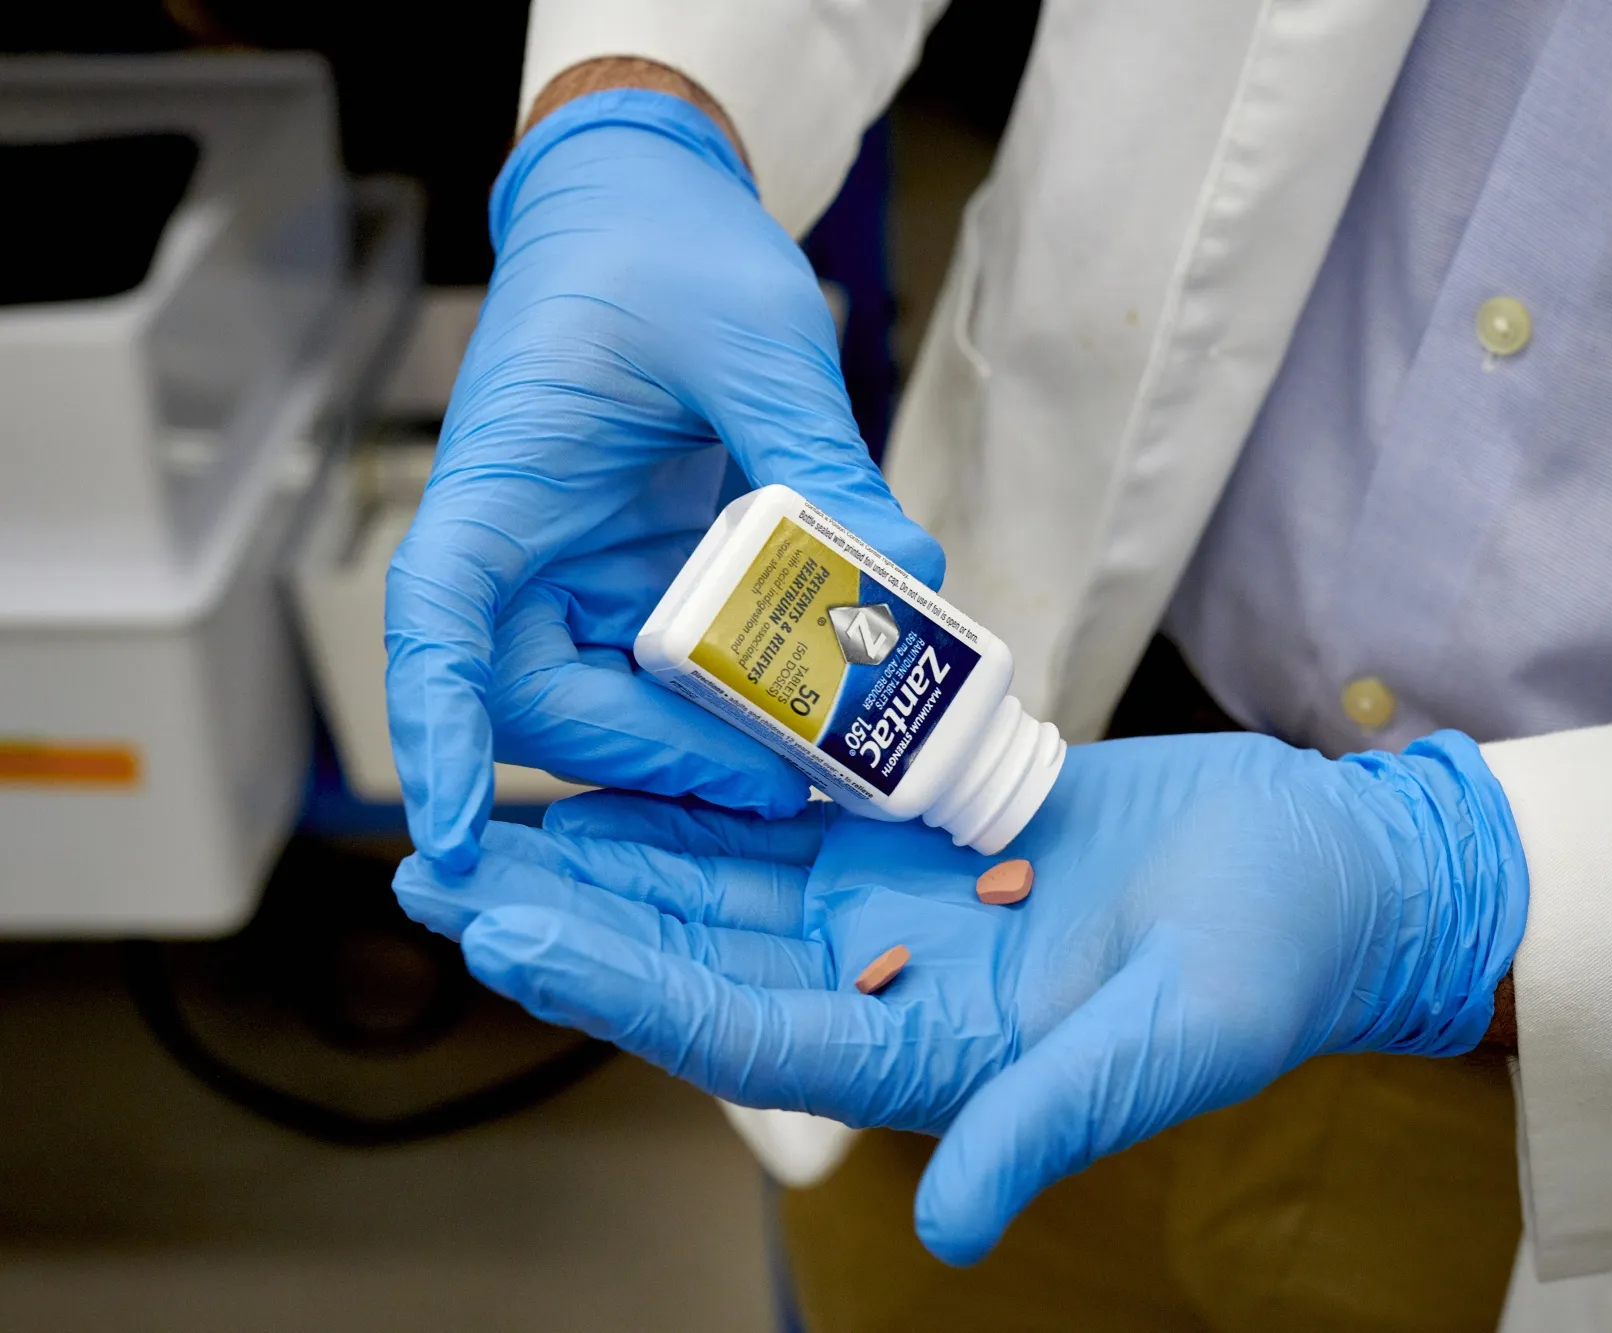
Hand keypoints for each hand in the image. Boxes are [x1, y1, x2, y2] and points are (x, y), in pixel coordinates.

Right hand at [384, 87, 943, 872]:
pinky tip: (823, 720)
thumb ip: (820, 463)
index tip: (450, 837)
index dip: (434, 731)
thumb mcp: (753, 344)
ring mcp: (584, 578)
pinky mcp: (646, 585)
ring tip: (823, 764)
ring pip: (613, 709)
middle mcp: (522, 552)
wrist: (654, 209)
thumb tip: (907, 578)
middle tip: (781, 781)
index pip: (437, 620)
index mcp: (501, 484)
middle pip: (538, 702)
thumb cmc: (666, 251)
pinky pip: (676, 676)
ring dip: (705, 747)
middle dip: (653, 755)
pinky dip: (740, 707)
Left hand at [392, 731, 1527, 1262]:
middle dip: (571, 917)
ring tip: (486, 809)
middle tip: (434, 867)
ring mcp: (899, 913)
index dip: (620, 985)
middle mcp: (892, 993)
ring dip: (609, 852)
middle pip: (701, 959)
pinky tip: (623, 753)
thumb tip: (946, 1227)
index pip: (746, 1034)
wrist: (1326, 873)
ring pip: (724, 885)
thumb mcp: (1176, 1037)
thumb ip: (1054, 1119)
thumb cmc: (1272, 962)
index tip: (503, 929)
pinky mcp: (920, 838)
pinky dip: (704, 789)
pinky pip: (789, 813)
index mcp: (936, 1060)